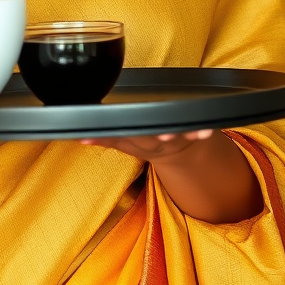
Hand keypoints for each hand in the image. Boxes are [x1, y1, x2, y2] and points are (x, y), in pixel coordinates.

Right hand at [80, 129, 213, 165]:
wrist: (180, 154)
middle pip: (155, 137)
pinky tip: (208, 130)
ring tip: (186, 131)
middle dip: (159, 134)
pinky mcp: (194, 132)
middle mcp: (157, 141)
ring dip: (183, 134)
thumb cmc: (148, 141)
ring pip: (179, 135)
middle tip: (161, 132)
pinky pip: (200, 131)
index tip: (128, 132)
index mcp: (139, 142)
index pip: (129, 137)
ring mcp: (177, 137)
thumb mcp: (125, 143)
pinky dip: (204, 131)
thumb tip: (77, 134)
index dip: (126, 135)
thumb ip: (104, 137)